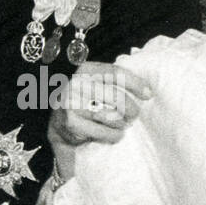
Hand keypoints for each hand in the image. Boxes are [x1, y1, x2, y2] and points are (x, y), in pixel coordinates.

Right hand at [47, 62, 151, 179]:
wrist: (57, 124)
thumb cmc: (82, 102)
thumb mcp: (92, 84)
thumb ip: (111, 81)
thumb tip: (146, 89)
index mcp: (84, 70)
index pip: (115, 73)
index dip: (135, 84)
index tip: (148, 94)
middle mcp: (75, 84)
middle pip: (116, 97)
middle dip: (131, 108)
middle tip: (134, 115)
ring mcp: (71, 103)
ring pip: (112, 116)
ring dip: (122, 124)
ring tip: (121, 124)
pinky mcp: (71, 123)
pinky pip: (104, 131)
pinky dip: (114, 135)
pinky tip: (114, 134)